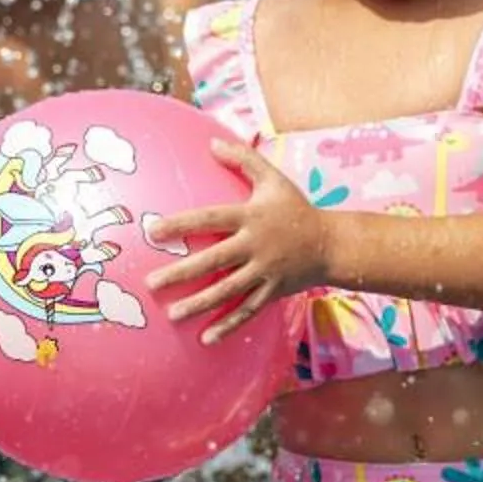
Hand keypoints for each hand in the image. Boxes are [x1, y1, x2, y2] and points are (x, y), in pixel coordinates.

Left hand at [145, 140, 327, 343]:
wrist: (332, 244)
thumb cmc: (296, 208)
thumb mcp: (273, 179)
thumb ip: (243, 159)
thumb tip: (211, 143)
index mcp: (251, 217)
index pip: (210, 218)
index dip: (181, 224)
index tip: (152, 231)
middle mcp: (256, 246)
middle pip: (214, 260)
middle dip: (182, 273)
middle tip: (151, 283)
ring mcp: (265, 272)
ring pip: (228, 291)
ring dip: (199, 304)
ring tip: (172, 314)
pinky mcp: (272, 292)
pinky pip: (247, 311)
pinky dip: (228, 326)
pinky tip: (205, 339)